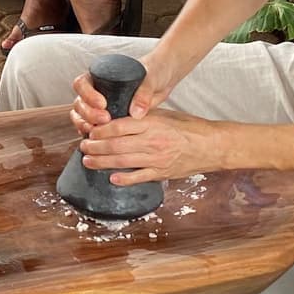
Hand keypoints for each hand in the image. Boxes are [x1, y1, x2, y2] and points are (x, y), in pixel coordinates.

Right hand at [68, 46, 185, 132]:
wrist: (164, 79)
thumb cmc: (155, 71)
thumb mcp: (150, 79)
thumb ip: (144, 93)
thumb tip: (136, 113)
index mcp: (101, 75)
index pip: (82, 84)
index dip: (87, 94)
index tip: (102, 103)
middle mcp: (97, 90)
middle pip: (80, 103)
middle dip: (88, 114)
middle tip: (105, 120)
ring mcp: (100, 105)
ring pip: (82, 116)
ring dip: (86, 125)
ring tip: (98, 133)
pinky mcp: (108, 118)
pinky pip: (93, 127)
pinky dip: (92, 133)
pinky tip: (100, 140)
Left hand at [78, 107, 226, 185]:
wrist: (211, 145)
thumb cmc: (188, 127)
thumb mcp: (165, 115)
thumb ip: (143, 117)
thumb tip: (118, 118)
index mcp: (152, 123)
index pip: (119, 125)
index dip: (100, 130)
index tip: (90, 131)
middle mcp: (152, 141)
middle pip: (115, 145)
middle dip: (95, 147)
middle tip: (83, 147)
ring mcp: (157, 158)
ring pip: (122, 161)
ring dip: (102, 162)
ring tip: (88, 161)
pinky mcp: (161, 172)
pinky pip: (139, 177)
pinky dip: (124, 178)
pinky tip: (112, 178)